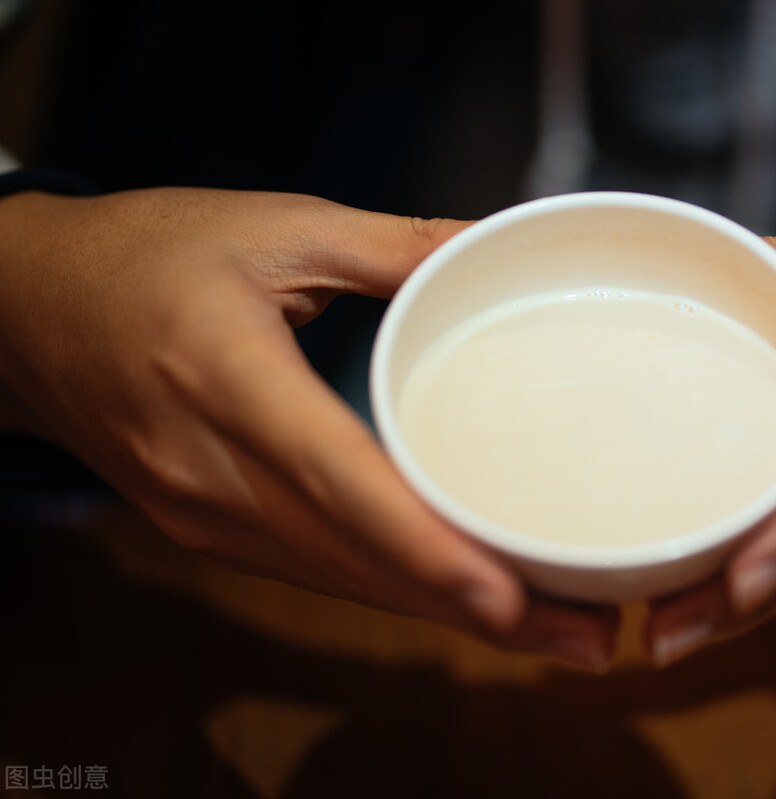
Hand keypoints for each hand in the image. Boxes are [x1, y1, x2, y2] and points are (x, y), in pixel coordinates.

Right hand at [0, 187, 614, 670]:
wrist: (26, 310)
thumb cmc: (143, 257)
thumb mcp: (271, 225)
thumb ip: (391, 245)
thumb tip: (490, 248)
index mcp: (227, 380)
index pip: (338, 481)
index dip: (424, 547)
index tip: (509, 596)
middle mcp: (213, 473)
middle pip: (358, 561)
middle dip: (476, 608)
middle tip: (589, 636)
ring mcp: (206, 516)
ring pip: (343, 583)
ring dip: (445, 613)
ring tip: (554, 631)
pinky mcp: (212, 530)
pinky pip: (317, 572)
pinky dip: (395, 589)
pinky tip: (462, 598)